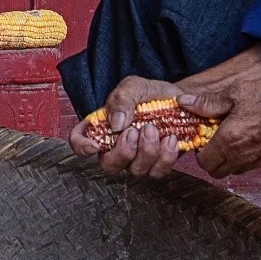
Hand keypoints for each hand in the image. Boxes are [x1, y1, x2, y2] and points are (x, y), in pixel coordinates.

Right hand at [70, 75, 197, 180]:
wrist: (180, 100)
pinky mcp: (157, 164)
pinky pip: (157, 172)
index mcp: (102, 126)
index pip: (80, 141)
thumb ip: (121, 100)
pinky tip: (170, 139)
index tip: (95, 146)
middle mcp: (116, 146)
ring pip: (135, 170)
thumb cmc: (151, 94)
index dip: (82, 147)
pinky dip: (166, 157)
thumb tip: (116, 124)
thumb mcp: (134, 87)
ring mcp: (137, 158)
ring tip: (154, 129)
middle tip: (134, 132)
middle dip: (122, 152)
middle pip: (108, 165)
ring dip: (147, 151)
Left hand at [188, 65, 260, 179]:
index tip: (204, 137)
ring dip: (233, 158)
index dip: (201, 151)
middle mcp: (245, 158)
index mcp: (230, 142)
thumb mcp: (237, 92)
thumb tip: (185, 103)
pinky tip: (259, 137)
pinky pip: (258, 165)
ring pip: (238, 169)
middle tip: (217, 138)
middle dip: (214, 158)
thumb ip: (208, 102)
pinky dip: (253, 156)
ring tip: (238, 135)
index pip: (204, 163)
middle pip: (219, 171)